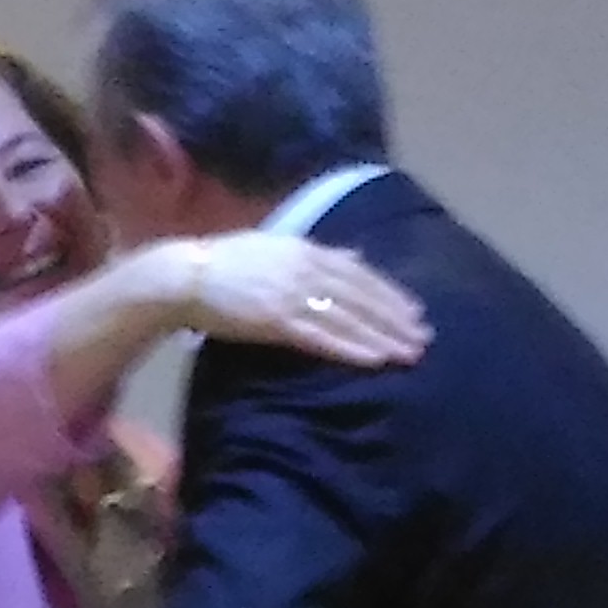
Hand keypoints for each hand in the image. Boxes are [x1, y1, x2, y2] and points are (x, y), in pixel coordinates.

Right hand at [166, 235, 427, 366]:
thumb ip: (315, 252)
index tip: (415, 310)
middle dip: (396, 317)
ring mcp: (291, 293)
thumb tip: (353, 255)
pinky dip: (353, 348)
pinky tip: (376, 360)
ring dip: (383, 336)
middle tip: (424, 337)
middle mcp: (304, 267)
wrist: (183, 276)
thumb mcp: (274, 247)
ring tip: (410, 353)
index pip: (359, 272)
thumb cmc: (224, 264)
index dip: (390, 292)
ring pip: (349, 317)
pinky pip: (323, 336)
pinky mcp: (276, 320)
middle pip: (361, 295)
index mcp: (304, 247)